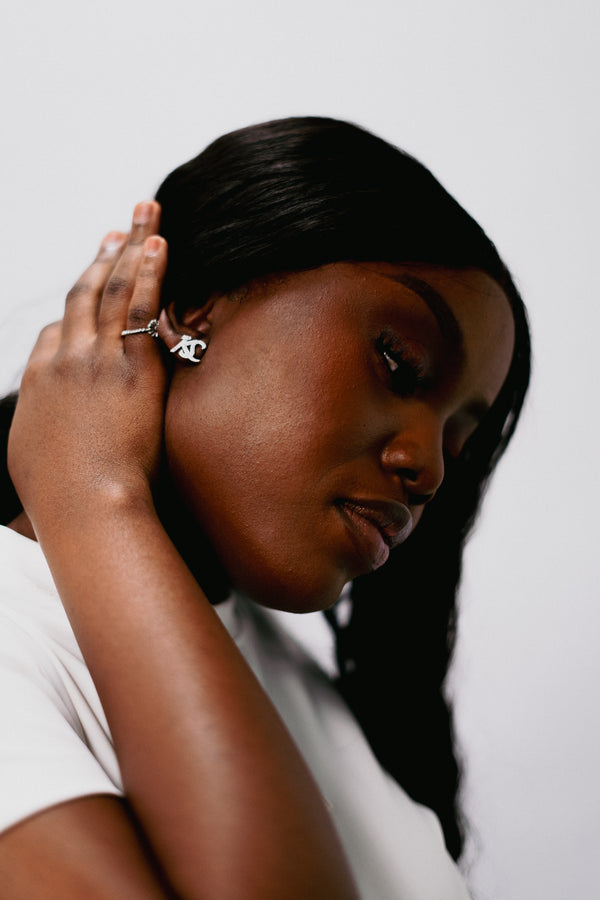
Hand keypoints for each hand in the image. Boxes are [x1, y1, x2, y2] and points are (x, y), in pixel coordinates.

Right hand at [8, 202, 167, 529]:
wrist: (86, 506)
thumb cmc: (61, 499)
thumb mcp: (34, 461)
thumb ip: (43, 434)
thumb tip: (47, 434)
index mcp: (38, 381)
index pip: (57, 330)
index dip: (78, 305)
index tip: (94, 284)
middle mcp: (64, 359)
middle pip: (84, 294)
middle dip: (103, 256)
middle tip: (118, 227)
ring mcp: (98, 358)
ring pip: (113, 288)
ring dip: (130, 246)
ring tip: (145, 214)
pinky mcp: (134, 367)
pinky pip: (142, 307)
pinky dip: (149, 272)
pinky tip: (159, 245)